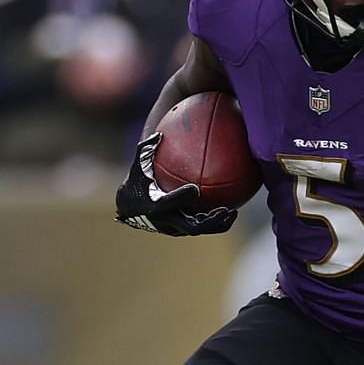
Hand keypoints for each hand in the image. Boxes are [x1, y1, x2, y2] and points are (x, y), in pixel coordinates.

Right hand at [114, 132, 237, 236]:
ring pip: (199, 230)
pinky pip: (200, 228)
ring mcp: (173, 229)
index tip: (196, 189)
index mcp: (153, 206)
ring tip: (233, 212)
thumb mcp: (139, 167)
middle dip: (209, 220)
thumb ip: (147, 150)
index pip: (169, 203)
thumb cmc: (138, 182)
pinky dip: (215, 222)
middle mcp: (165, 221)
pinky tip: (230, 211)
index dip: (182, 197)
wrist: (130, 208)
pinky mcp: (180, 231)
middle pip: (191, 226)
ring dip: (217, 223)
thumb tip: (160, 133)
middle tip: (225, 209)